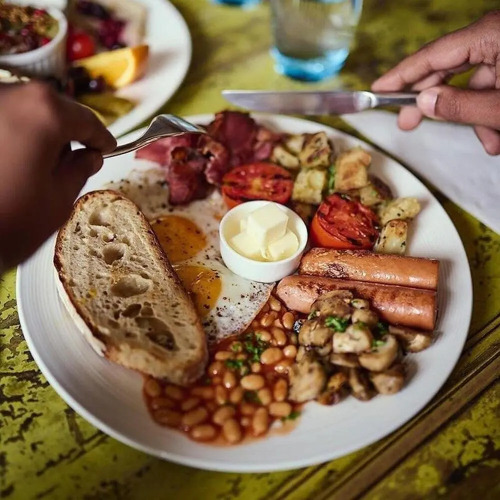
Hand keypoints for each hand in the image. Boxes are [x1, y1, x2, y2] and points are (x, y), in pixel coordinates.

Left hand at [0, 82, 115, 268]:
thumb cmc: (7, 224)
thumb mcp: (59, 199)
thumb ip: (80, 169)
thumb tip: (88, 157)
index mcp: (43, 115)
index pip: (85, 119)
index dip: (100, 136)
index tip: (106, 147)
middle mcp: (9, 98)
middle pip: (51, 107)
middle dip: (66, 131)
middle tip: (78, 155)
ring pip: (22, 110)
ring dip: (37, 132)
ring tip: (41, 164)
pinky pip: (2, 121)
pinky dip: (12, 136)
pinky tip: (14, 162)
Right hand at [372, 11, 499, 154]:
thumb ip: (458, 106)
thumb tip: (423, 102)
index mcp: (490, 34)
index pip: (431, 55)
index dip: (401, 75)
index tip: (377, 88)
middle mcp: (495, 33)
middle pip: (447, 67)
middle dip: (433, 103)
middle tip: (407, 123)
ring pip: (472, 81)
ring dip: (472, 114)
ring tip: (489, 141)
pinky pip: (492, 83)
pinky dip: (489, 108)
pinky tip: (497, 132)